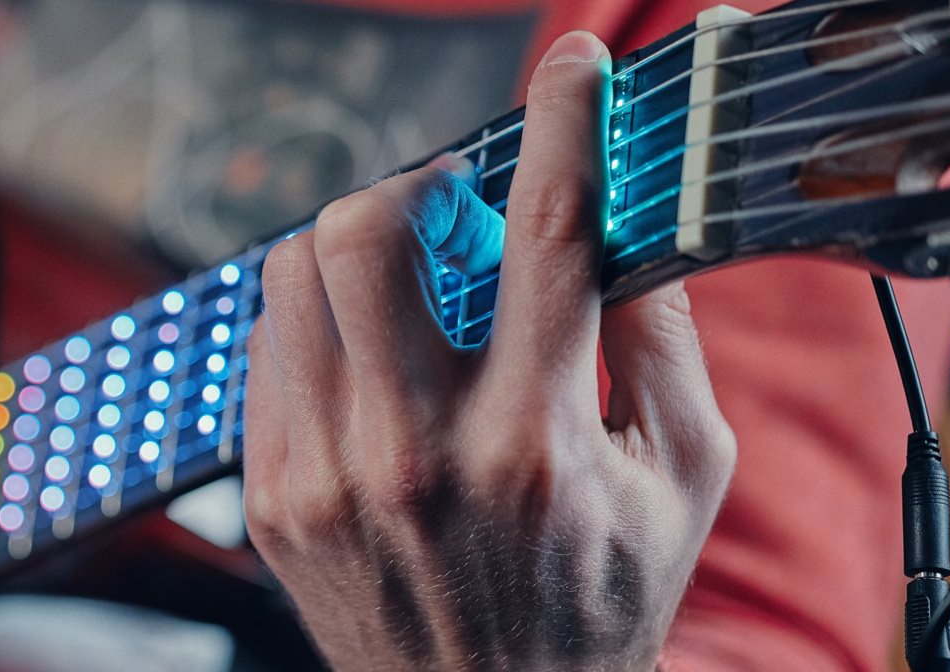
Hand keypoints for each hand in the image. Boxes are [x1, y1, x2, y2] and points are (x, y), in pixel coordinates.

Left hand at [243, 32, 735, 670]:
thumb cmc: (595, 605)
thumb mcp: (682, 480)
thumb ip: (665, 341)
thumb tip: (636, 222)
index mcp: (532, 443)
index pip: (546, 235)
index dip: (561, 124)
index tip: (569, 69)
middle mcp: (413, 454)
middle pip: (363, 233)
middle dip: (414, 187)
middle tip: (454, 208)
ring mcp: (324, 477)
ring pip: (291, 279)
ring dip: (353, 249)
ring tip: (407, 284)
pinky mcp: (271, 497)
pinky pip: (267, 352)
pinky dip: (318, 323)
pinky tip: (368, 354)